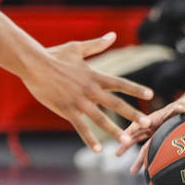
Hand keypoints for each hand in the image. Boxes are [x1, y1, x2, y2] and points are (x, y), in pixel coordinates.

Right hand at [22, 33, 152, 151]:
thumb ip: (97, 45)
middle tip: (147, 122)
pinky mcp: (66, 109)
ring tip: (126, 140)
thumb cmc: (54, 54)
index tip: (151, 95)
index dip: (136, 89)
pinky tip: (97, 150)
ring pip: (100, 118)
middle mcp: (90, 89)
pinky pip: (80, 127)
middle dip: (132, 113)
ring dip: (114, 130)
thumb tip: (113, 35)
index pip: (120, 83)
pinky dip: (89, 139)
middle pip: (115, 103)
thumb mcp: (77, 48)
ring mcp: (78, 101)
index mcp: (94, 75)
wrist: (33, 63)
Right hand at [119, 98, 184, 171]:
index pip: (138, 124)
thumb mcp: (182, 105)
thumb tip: (180, 108)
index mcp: (153, 118)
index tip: (123, 138)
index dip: (130, 131)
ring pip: (144, 147)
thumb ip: (180, 107)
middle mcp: (151, 126)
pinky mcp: (160, 140)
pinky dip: (148, 159)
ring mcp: (155, 134)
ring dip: (139, 159)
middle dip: (127, 145)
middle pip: (136, 137)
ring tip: (133, 172)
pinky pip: (152, 151)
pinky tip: (146, 170)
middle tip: (117, 154)